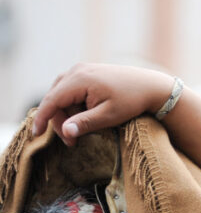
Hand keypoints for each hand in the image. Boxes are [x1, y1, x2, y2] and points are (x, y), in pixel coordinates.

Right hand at [32, 63, 175, 145]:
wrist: (151, 86)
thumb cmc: (132, 101)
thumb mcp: (109, 116)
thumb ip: (85, 123)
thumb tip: (65, 131)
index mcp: (79, 79)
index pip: (51, 100)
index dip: (41, 118)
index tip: (36, 135)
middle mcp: (76, 70)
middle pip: (55, 99)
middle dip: (60, 122)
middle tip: (73, 142)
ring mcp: (81, 70)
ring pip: (61, 96)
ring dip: (67, 114)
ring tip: (84, 129)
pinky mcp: (86, 73)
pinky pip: (71, 91)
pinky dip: (74, 106)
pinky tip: (87, 116)